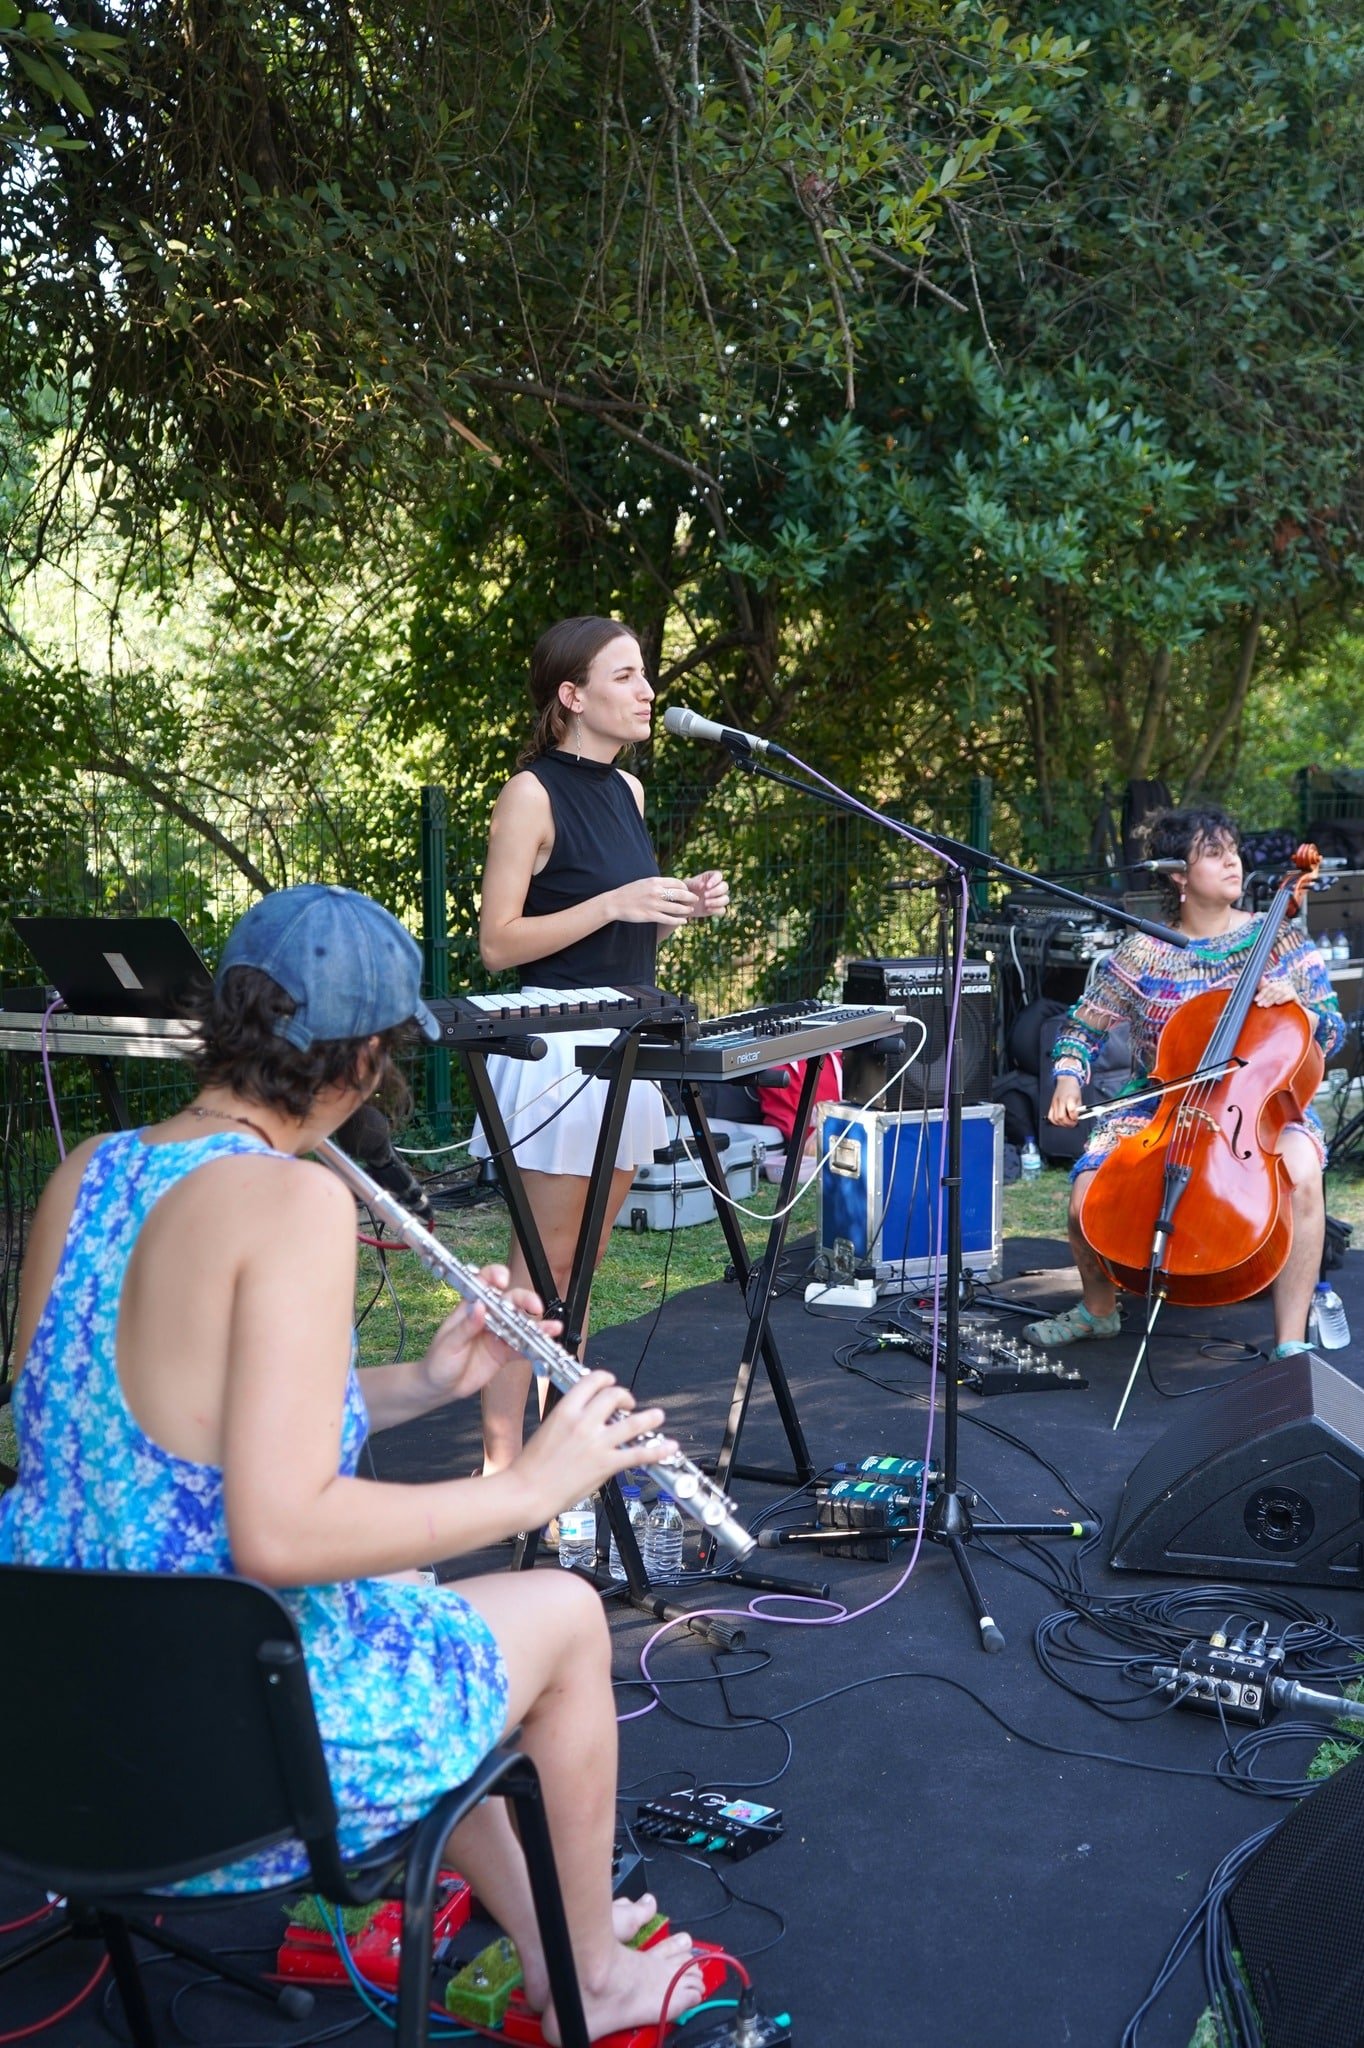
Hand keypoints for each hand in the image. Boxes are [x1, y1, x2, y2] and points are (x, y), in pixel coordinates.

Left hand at [419, 1267, 559, 1404]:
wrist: (440, 1388)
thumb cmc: (438, 1362)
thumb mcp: (448, 1344)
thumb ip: (465, 1327)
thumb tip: (479, 1306)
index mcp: (470, 1308)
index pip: (484, 1283)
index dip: (495, 1276)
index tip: (503, 1281)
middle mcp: (488, 1317)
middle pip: (510, 1301)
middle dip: (524, 1300)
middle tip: (535, 1306)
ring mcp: (499, 1334)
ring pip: (521, 1323)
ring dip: (538, 1324)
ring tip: (553, 1327)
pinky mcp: (505, 1353)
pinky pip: (523, 1347)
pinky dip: (535, 1346)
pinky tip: (547, 1344)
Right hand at [516, 1370, 675, 1521]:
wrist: (527, 1491)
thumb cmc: (532, 1465)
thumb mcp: (547, 1428)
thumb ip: (568, 1419)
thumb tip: (585, 1414)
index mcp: (566, 1410)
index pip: (592, 1381)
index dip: (605, 1379)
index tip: (610, 1383)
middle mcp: (584, 1422)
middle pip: (614, 1396)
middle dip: (625, 1397)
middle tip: (628, 1403)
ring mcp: (597, 1443)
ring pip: (633, 1423)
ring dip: (649, 1417)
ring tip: (657, 1416)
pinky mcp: (606, 1464)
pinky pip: (639, 1454)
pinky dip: (657, 1450)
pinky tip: (668, 1447)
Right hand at [610, 876, 694, 928]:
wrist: (615, 903)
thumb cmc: (629, 892)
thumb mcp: (644, 882)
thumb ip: (657, 883)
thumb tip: (670, 885)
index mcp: (655, 881)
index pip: (677, 883)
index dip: (685, 887)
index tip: (688, 891)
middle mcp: (656, 892)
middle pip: (681, 894)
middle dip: (691, 897)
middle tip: (696, 900)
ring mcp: (654, 904)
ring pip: (677, 907)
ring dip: (686, 910)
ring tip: (690, 911)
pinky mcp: (650, 916)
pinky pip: (669, 919)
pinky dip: (678, 921)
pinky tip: (683, 921)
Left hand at [685, 869, 728, 918]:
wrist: (682, 905)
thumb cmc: (684, 891)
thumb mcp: (686, 885)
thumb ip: (694, 883)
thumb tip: (703, 885)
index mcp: (710, 877)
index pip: (718, 875)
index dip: (715, 880)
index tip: (707, 886)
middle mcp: (716, 887)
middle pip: (725, 886)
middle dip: (716, 891)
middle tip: (705, 895)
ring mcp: (718, 898)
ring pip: (726, 899)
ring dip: (717, 901)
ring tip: (705, 903)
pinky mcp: (717, 909)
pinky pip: (722, 910)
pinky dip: (717, 910)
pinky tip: (707, 909)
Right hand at [1047, 1077, 1083, 1126]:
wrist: (1065, 1081)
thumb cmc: (1073, 1089)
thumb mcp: (1079, 1098)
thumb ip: (1078, 1109)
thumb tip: (1077, 1118)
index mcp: (1069, 1098)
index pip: (1071, 1110)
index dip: (1075, 1117)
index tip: (1077, 1119)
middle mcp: (1060, 1101)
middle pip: (1061, 1117)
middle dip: (1068, 1123)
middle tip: (1073, 1123)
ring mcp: (1054, 1104)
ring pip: (1055, 1119)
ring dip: (1062, 1124)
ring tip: (1068, 1123)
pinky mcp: (1051, 1105)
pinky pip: (1050, 1117)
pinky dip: (1055, 1122)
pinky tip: (1061, 1122)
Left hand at [1254, 976, 1298, 1007]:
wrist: (1292, 1009)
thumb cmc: (1278, 1002)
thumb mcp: (1269, 996)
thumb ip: (1263, 990)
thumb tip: (1258, 979)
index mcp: (1276, 984)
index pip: (1268, 986)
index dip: (1261, 993)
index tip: (1255, 1000)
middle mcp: (1283, 985)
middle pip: (1273, 989)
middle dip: (1265, 997)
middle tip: (1259, 1004)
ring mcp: (1290, 989)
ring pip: (1280, 992)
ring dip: (1271, 999)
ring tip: (1266, 1006)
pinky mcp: (1295, 995)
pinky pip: (1289, 996)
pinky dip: (1282, 999)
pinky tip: (1277, 1003)